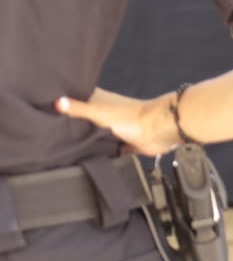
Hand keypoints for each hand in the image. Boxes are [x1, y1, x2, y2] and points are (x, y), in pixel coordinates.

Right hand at [55, 88, 177, 155]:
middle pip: (84, 121)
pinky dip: (102, 154)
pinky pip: (109, 150)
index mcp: (98, 102)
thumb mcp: (98, 111)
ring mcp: (114, 130)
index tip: (46, 110)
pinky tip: (89, 160)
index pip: (76, 101)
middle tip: (53, 134)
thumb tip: (56, 102)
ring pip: (95, 136)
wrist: (158, 131)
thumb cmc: (131, 117)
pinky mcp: (123, 145)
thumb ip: (78, 108)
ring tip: (65, 149)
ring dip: (87, 142)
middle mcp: (104, 115)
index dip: (63, 104)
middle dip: (73, 127)